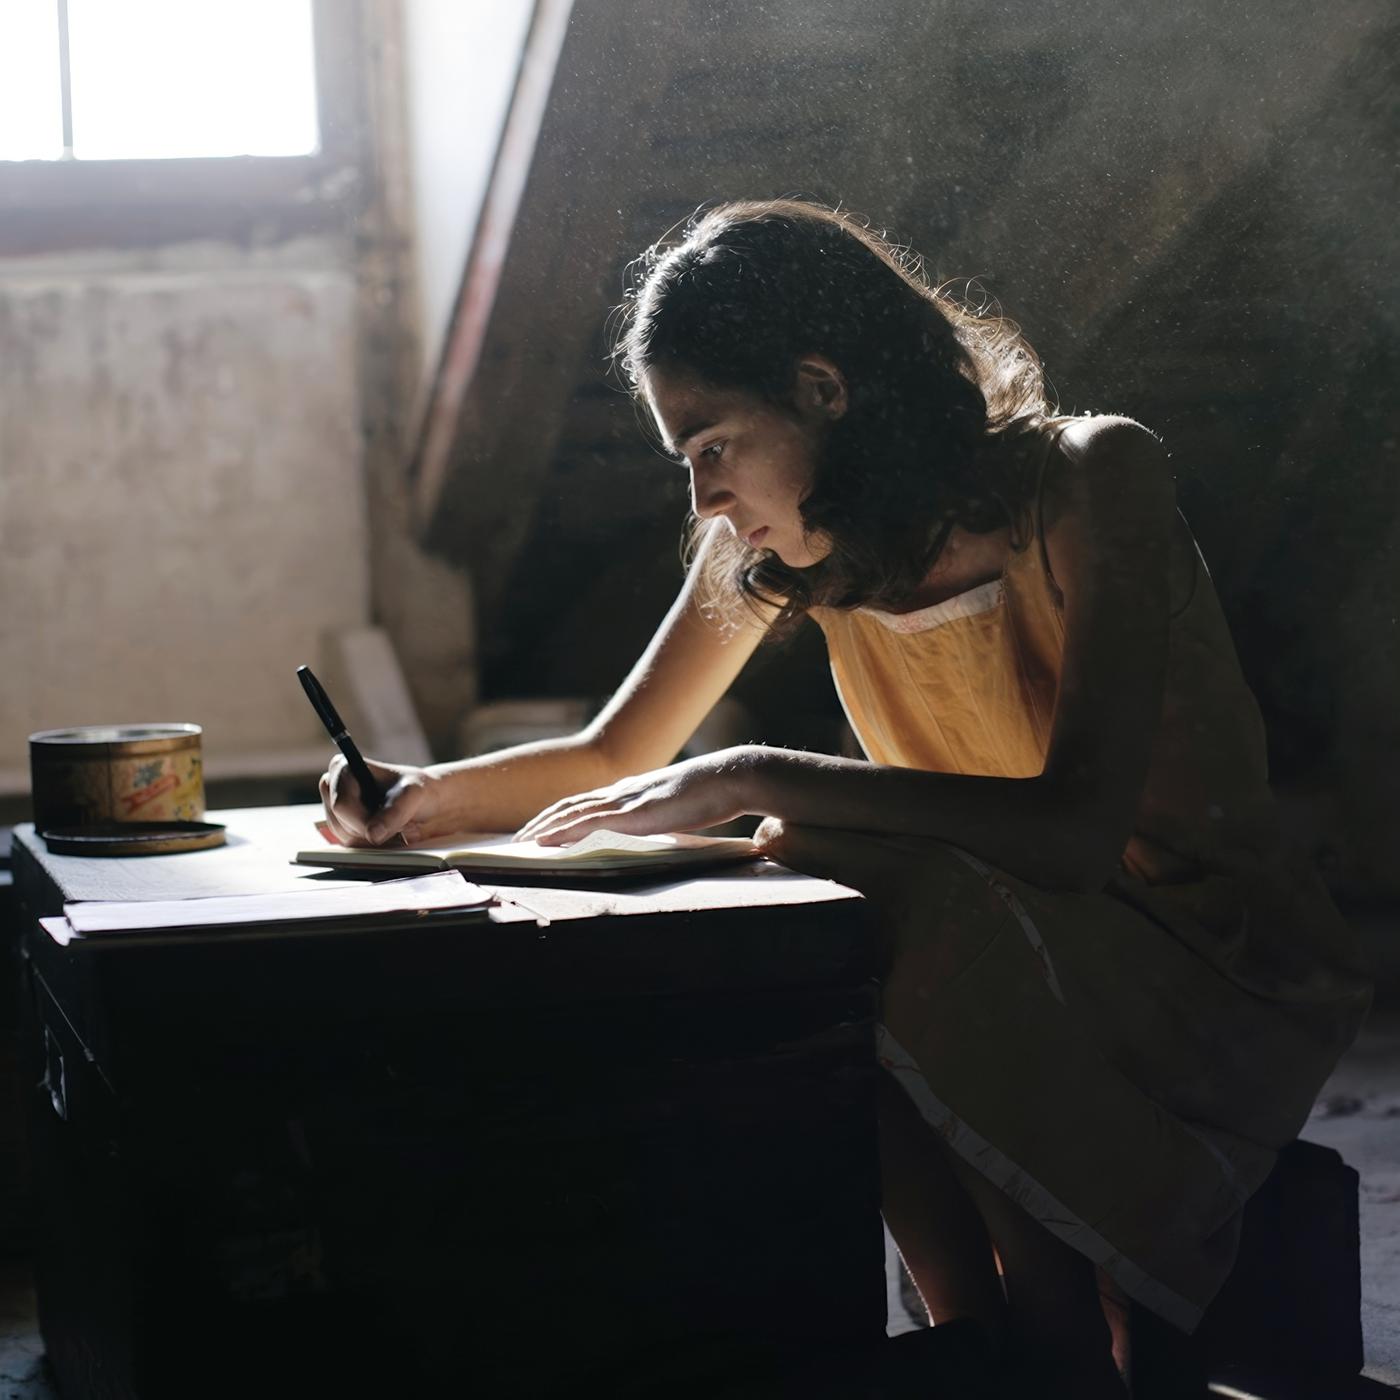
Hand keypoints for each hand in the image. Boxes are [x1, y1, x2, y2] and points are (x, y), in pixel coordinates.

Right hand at [319, 754, 449, 846]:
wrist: (424, 799)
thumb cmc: (416, 789)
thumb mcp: (412, 795)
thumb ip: (394, 813)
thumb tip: (373, 835)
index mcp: (343, 768)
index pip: (341, 805)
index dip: (362, 821)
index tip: (386, 827)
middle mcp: (332, 785)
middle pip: (340, 823)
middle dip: (369, 830)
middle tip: (397, 825)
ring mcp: (334, 806)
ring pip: (344, 836)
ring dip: (371, 838)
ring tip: (393, 826)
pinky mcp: (341, 824)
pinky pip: (349, 844)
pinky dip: (370, 842)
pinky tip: (386, 832)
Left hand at [515, 746, 766, 845]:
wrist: (733, 776)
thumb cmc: (715, 792)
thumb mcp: (680, 805)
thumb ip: (662, 815)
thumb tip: (655, 827)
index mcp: (634, 790)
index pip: (587, 802)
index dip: (561, 815)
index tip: (542, 829)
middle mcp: (624, 791)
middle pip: (571, 805)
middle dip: (542, 822)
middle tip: (518, 839)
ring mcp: (628, 800)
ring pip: (573, 812)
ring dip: (544, 827)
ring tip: (523, 843)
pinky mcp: (635, 813)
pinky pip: (589, 823)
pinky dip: (563, 832)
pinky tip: (547, 842)